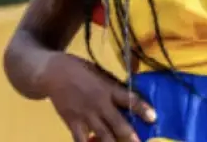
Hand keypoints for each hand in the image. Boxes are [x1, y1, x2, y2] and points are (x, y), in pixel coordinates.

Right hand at [39, 52, 156, 141]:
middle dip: (129, 136)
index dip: (142, 109)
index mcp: (108, 89)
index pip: (128, 99)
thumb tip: (129, 97)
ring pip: (102, 135)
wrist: (52, 73)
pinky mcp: (72, 122)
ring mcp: (85, 115)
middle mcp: (99, 104)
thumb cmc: (80, 70)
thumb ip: (113, 86)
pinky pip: (81, 140)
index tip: (153, 117)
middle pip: (117, 123)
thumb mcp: (100, 73)